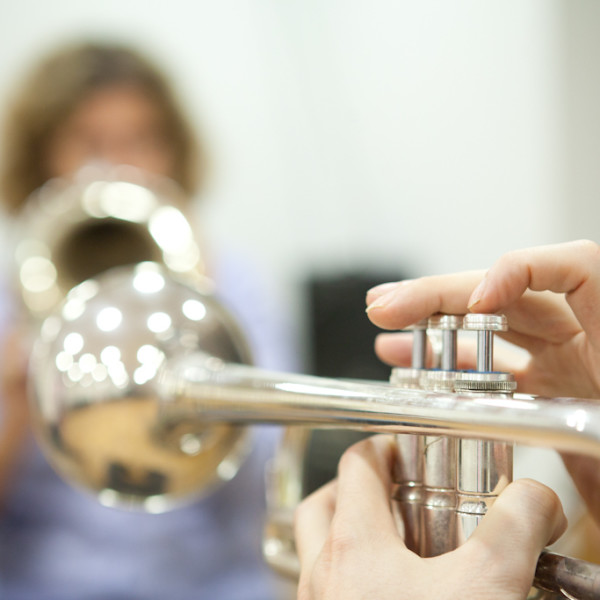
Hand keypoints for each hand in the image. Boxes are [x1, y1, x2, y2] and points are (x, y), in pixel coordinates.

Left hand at [295, 435, 565, 599]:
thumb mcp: (491, 585)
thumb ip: (517, 526)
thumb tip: (538, 496)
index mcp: (353, 547)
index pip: (357, 465)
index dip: (383, 446)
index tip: (405, 448)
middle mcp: (323, 577)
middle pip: (321, 505)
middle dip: (352, 487)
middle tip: (389, 489)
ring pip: (316, 551)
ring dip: (346, 534)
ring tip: (393, 541)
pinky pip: (325, 593)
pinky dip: (350, 579)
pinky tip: (391, 596)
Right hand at [364, 239, 599, 522]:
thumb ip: (588, 450)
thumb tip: (524, 454)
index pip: (577, 269)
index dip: (517, 271)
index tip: (474, 301)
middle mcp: (586, 343)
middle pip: (508, 293)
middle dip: (440, 295)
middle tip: (390, 306)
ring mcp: (566, 364)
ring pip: (488, 328)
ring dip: (431, 326)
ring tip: (387, 330)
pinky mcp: (550, 390)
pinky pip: (490, 368)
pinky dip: (449, 365)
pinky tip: (415, 369)